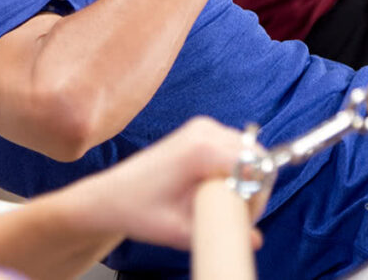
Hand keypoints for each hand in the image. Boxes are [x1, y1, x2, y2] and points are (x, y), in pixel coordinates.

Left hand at [81, 118, 265, 249]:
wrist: (111, 196)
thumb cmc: (139, 211)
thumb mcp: (180, 231)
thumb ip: (221, 234)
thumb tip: (255, 240)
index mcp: (202, 149)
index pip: (256, 166)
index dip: (257, 196)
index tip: (244, 219)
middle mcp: (205, 130)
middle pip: (256, 156)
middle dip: (255, 187)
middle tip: (238, 215)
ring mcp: (203, 127)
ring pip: (248, 151)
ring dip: (246, 178)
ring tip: (225, 204)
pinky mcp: (201, 131)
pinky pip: (235, 149)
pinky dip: (236, 168)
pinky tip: (218, 189)